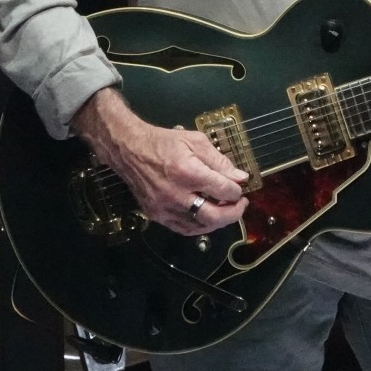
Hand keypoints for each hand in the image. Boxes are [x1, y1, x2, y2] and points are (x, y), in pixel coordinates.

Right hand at [71, 87, 250, 235]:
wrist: (130, 150)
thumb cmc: (164, 142)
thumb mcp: (195, 141)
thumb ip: (219, 161)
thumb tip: (240, 178)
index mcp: (188, 172)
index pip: (223, 190)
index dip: (236, 190)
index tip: (239, 186)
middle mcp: (177, 194)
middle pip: (213, 216)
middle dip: (233, 213)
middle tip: (240, 205)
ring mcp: (165, 208)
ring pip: (200, 227)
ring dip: (218, 222)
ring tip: (225, 210)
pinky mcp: (157, 215)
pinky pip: (184, 229)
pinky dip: (200, 227)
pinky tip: (207, 218)